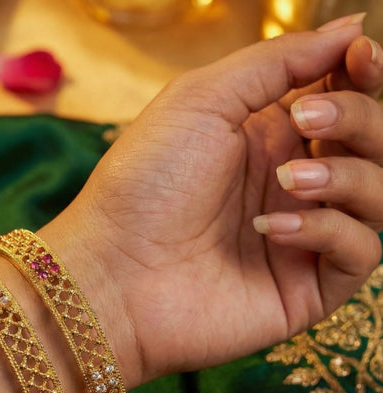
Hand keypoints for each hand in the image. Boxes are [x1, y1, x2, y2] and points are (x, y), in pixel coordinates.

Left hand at [40, 16, 382, 388]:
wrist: (114, 269)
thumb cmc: (144, 183)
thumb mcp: (202, 100)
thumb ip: (276, 64)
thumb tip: (350, 28)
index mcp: (268, 137)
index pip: (345, 98)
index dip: (364, 73)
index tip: (360, 54)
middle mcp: (290, 183)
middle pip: (372, 143)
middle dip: (356, 118)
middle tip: (308, 119)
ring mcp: (301, 236)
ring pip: (378, 196)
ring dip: (346, 176)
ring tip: (286, 179)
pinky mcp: (305, 287)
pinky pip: (358, 252)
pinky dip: (327, 231)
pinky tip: (272, 226)